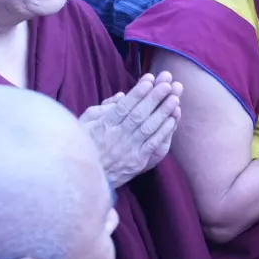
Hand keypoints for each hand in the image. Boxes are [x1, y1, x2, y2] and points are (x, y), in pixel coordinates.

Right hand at [80, 72, 181, 187]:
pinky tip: (173, 119)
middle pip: (139, 114)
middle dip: (154, 98)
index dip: (137, 93)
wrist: (85, 179)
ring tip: (174, 97)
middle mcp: (117, 136)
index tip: (149, 79)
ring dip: (163, 112)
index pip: (123, 107)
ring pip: (149, 127)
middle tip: (167, 84)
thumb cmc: (86, 146)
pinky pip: (153, 144)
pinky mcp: (138, 161)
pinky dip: (164, 131)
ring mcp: (129, 149)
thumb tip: (120, 96)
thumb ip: (101, 109)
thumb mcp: (84, 125)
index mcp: (104, 126)